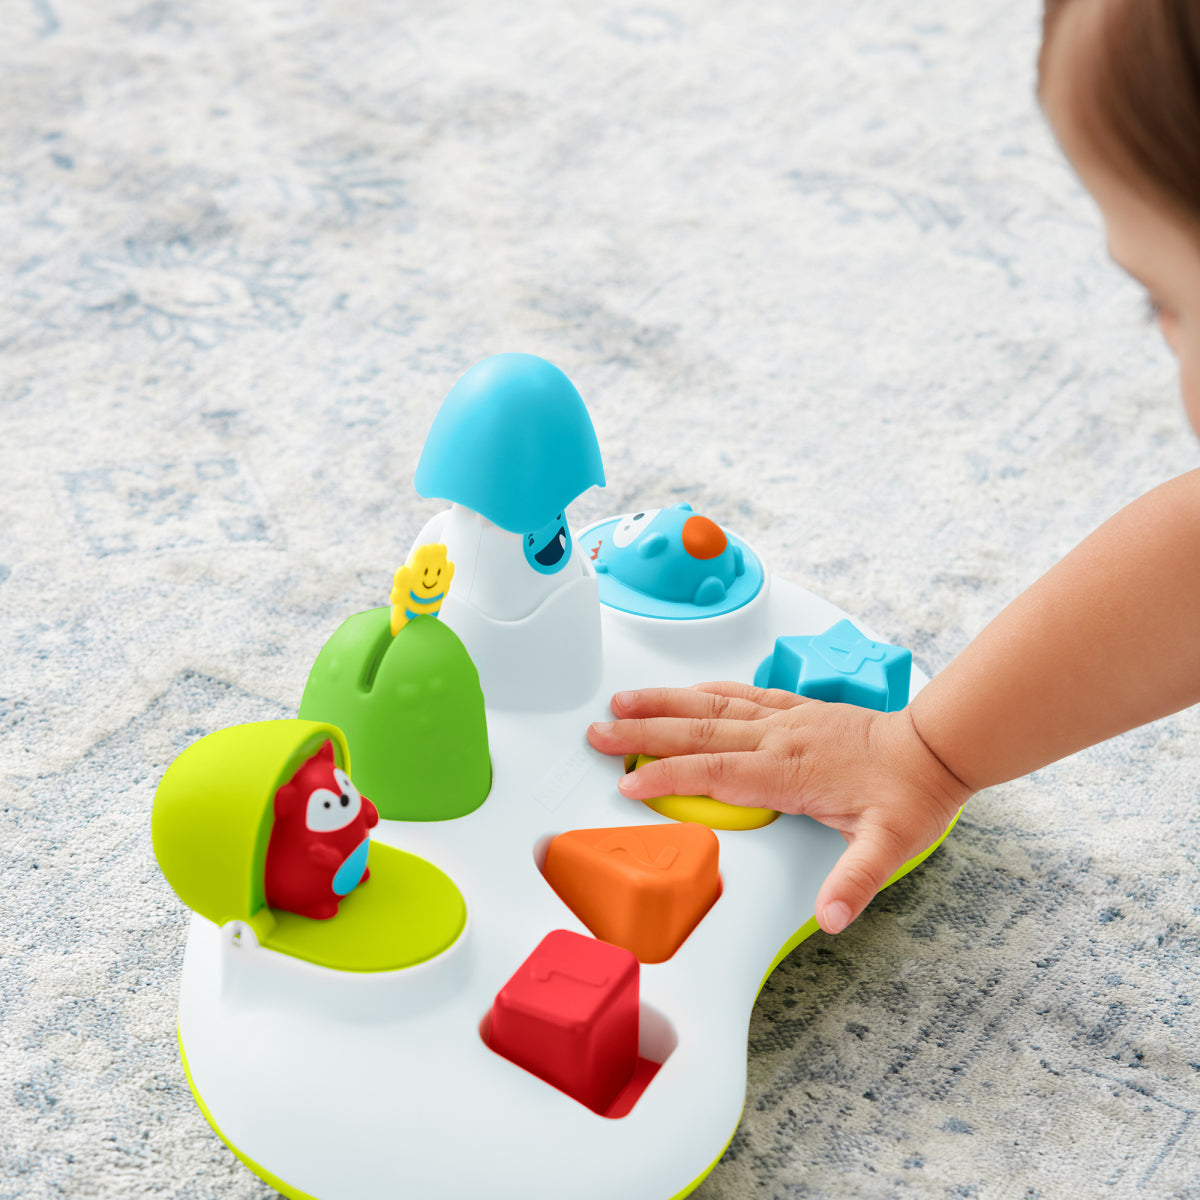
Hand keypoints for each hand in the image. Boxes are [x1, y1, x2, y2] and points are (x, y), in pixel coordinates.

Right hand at [586, 682, 972, 933]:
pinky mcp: (795, 709)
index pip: (714, 772)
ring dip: (662, 703)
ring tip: (621, 701)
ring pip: (710, 706)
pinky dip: (705, 690)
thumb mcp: (889, 844)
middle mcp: (779, 737)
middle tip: (599, 734)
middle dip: (643, 734)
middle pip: (697, 732)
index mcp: (790, 770)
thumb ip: (855, 880)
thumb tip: (832, 917)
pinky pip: (740, 693)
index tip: (628, 787)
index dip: (667, 778)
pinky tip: (685, 689)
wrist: (934, 748)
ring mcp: (785, 719)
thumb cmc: (909, 795)